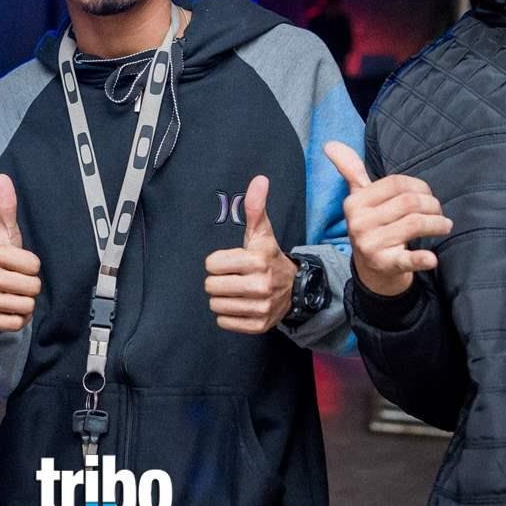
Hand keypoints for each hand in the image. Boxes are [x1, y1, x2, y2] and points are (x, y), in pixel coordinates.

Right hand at [0, 174, 41, 331]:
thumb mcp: (4, 232)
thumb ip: (6, 206)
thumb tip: (3, 178)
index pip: (33, 264)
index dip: (32, 265)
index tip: (19, 262)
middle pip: (32, 287)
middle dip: (30, 286)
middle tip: (17, 281)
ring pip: (26, 306)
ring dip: (24, 303)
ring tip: (12, 294)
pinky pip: (16, 323)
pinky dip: (17, 319)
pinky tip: (7, 308)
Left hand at [203, 175, 296, 332]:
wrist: (294, 288)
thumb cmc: (269, 257)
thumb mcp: (262, 232)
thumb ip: (255, 207)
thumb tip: (259, 180)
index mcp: (257, 260)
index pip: (212, 264)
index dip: (217, 262)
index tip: (230, 262)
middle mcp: (261, 285)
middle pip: (211, 286)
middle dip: (217, 281)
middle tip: (232, 277)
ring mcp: (261, 307)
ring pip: (216, 306)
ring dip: (222, 299)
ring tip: (236, 291)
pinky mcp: (259, 325)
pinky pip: (224, 322)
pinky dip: (228, 316)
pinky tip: (239, 305)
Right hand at [325, 140, 451, 297]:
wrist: (372, 270)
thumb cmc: (371, 226)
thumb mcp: (359, 198)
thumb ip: (350, 170)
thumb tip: (329, 144)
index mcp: (354, 203)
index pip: (395, 183)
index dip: (418, 185)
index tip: (427, 194)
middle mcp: (359, 223)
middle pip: (408, 203)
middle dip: (432, 205)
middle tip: (439, 212)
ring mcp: (371, 245)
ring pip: (415, 224)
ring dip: (437, 224)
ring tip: (445, 226)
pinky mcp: (385, 265)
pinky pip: (406, 259)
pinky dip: (421, 259)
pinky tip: (432, 258)